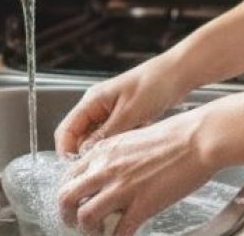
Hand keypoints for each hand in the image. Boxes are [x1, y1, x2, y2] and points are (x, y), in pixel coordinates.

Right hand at [54, 54, 187, 154]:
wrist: (178, 74)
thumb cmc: (154, 85)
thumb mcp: (129, 113)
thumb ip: (106, 135)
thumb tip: (85, 154)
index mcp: (92, 100)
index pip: (66, 130)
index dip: (66, 151)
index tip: (77, 168)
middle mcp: (97, 106)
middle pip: (79, 137)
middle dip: (89, 153)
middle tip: (104, 165)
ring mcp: (109, 112)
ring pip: (97, 139)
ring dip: (108, 148)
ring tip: (126, 148)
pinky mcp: (123, 117)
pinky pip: (113, 136)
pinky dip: (122, 142)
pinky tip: (137, 137)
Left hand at [56, 108, 215, 235]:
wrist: (198, 138)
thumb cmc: (174, 135)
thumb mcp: (133, 139)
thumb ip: (116, 157)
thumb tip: (111, 174)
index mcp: (104, 150)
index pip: (68, 176)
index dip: (69, 194)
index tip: (76, 203)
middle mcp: (106, 168)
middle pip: (66, 198)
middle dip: (67, 216)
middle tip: (78, 224)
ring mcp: (122, 187)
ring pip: (85, 218)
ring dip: (89, 231)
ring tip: (100, 233)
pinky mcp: (141, 204)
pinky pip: (119, 232)